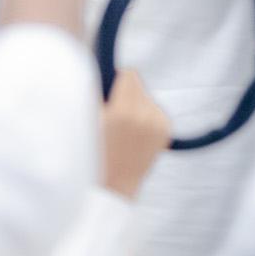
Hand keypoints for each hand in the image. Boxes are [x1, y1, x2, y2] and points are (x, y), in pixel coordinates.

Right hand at [100, 69, 170, 197]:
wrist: (114, 185)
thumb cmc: (94, 154)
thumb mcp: (88, 120)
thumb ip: (95, 91)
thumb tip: (101, 70)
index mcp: (126, 111)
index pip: (129, 75)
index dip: (115, 81)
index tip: (107, 94)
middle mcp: (147, 116)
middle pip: (139, 85)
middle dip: (125, 94)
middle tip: (112, 114)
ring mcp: (159, 125)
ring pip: (147, 97)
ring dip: (135, 105)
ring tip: (123, 126)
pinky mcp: (166, 131)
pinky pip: (154, 110)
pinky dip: (145, 116)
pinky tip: (134, 132)